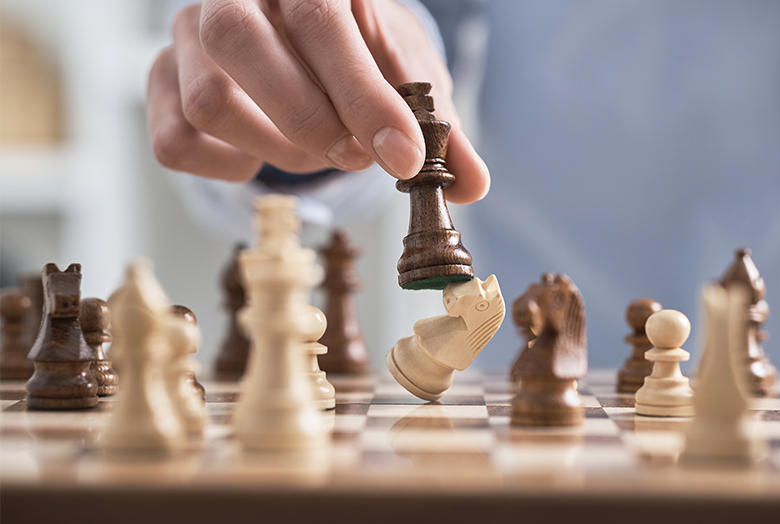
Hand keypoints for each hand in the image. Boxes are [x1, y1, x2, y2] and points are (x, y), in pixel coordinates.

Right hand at [147, 0, 489, 203]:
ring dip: (277, 148)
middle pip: (243, 43)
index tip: (406, 157)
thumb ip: (439, 126)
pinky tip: (265, 153)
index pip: (323, 20)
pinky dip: (231, 167)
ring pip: (209, 98)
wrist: (302, 41)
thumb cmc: (358, 54)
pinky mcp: (161, 83)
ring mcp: (187, 35)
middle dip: (313, 121)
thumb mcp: (406, 75)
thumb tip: (473, 186)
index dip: (366, 96)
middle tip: (359, 155)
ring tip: (320, 151)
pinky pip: (178, 141)